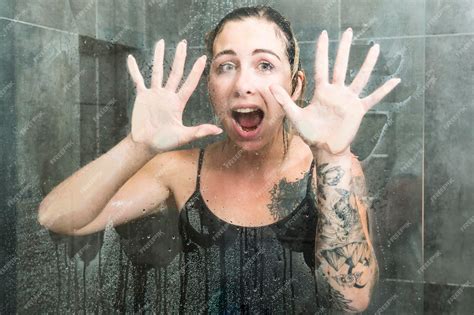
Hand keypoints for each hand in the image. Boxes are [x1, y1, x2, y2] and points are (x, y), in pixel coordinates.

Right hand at [127, 39, 222, 152]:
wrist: (145, 144)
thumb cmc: (164, 142)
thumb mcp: (183, 136)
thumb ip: (199, 131)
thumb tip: (218, 130)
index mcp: (178, 103)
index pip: (189, 83)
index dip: (196, 71)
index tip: (202, 58)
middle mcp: (167, 96)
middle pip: (175, 72)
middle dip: (179, 58)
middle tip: (183, 43)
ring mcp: (154, 94)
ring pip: (157, 71)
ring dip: (159, 57)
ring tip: (161, 42)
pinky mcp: (142, 97)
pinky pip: (138, 80)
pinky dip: (134, 70)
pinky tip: (131, 59)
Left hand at [268, 28, 400, 154]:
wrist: (325, 148)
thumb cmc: (310, 134)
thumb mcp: (295, 116)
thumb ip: (285, 101)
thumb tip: (269, 87)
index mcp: (322, 91)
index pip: (322, 66)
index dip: (322, 51)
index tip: (324, 35)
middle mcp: (336, 92)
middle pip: (341, 65)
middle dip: (344, 48)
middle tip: (348, 31)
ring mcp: (348, 100)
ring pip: (360, 77)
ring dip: (367, 63)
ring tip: (375, 48)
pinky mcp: (358, 110)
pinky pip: (373, 98)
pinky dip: (384, 90)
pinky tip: (395, 80)